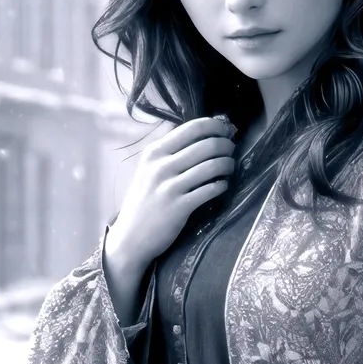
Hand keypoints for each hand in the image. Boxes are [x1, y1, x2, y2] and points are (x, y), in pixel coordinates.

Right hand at [106, 115, 236, 268]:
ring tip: (230, 167)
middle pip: (207, 144)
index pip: (193, 128)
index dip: (216, 126)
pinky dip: (222, 185)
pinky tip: (222, 186)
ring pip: (213, 165)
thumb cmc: (144, 201)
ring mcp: (170, 186)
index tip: (227, 131)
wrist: (130, 237)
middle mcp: (161, 166)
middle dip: (226, 145)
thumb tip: (204, 131)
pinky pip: (211, 189)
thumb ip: (172, 151)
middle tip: (231, 150)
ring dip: (228, 164)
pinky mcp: (180, 207)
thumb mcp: (149, 168)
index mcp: (154, 151)